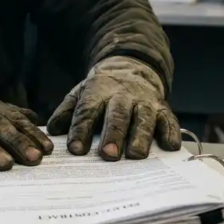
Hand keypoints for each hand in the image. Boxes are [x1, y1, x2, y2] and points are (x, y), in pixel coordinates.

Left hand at [47, 56, 180, 159]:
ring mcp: (145, 102)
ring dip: (140, 137)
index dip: (81, 130)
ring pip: (144, 119)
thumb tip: (52, 130)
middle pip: (117, 115)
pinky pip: (170, 120)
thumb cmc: (102, 90)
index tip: (75, 150)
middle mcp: (123, 96)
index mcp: (98, 92)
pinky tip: (170, 146)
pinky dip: (171, 133)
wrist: (131, 67)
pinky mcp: (164, 109)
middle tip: (108, 154)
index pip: (87, 111)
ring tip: (136, 155)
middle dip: (113, 135)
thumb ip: (66, 111)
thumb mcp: (80, 93)